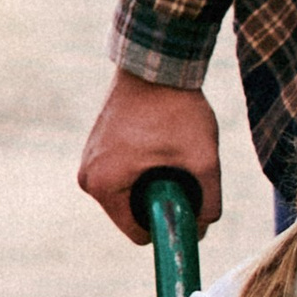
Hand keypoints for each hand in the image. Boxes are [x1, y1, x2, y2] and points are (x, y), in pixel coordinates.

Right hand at [77, 70, 221, 239]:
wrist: (155, 62)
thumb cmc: (175, 109)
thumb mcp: (202, 159)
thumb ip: (208, 201)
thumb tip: (203, 228)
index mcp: (104, 186)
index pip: (139, 234)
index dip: (168, 224)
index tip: (187, 200)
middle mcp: (88, 177)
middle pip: (134, 213)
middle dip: (160, 199)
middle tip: (181, 168)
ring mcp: (89, 159)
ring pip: (131, 192)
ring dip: (154, 181)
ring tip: (170, 150)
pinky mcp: (97, 146)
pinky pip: (124, 172)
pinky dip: (144, 166)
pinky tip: (159, 141)